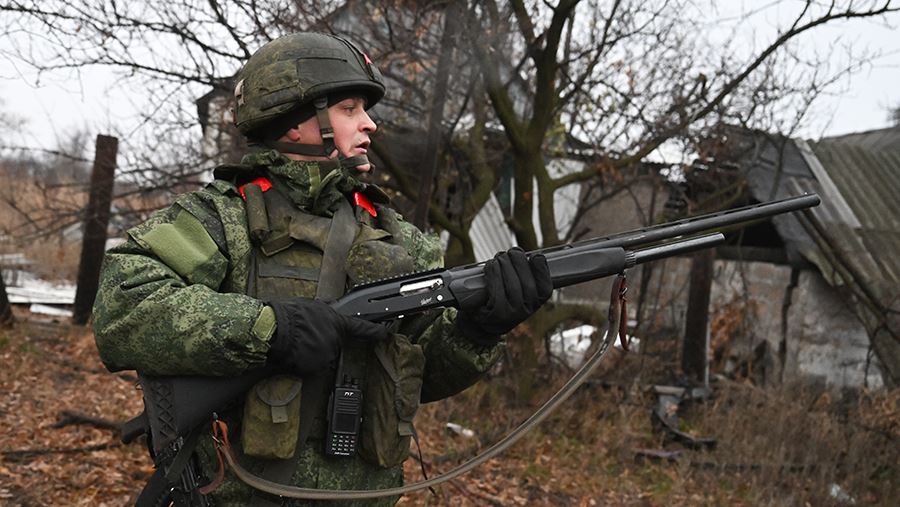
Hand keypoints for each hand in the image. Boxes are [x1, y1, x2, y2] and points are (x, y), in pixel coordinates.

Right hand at [266, 298, 387, 374]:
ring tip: (298, 343)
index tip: (385, 331)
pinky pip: (312, 366)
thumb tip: (333, 305)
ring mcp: (326, 355)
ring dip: (312, 353)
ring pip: (322, 357)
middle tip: (305, 335)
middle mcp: (335, 340)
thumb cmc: (289, 314)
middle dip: (322, 341)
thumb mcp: (311, 304)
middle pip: (334, 345)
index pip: (362, 328)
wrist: (273, 329)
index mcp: (336, 322)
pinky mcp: (315, 368)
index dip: (376, 331)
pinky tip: (295, 353)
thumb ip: (326, 307)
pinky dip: (304, 362)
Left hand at [456, 247, 552, 344]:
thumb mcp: (515, 286)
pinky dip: (494, 274)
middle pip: (528, 284)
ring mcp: (513, 314)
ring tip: (498, 258)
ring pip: (513, 285)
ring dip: (504, 265)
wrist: (482, 319)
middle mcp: (527, 310)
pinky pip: (497, 291)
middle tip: (511, 252)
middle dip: (519, 262)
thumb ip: (523, 272)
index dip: (542, 270)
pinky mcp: (497, 314)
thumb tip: (520, 253)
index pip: (545, 287)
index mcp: (536, 302)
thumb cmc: (501, 296)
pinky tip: (491, 266)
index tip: (535, 256)